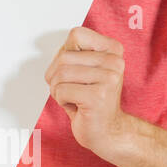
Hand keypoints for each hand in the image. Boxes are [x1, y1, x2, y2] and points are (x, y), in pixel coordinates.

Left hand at [44, 25, 127, 155]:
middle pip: (64, 57)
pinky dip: (61, 101)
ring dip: (59, 90)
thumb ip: (73, 53)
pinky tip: (77, 107)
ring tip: (75, 98)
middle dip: (57, 76)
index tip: (74, 70)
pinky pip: (61, 91)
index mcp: (113, 50)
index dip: (65, 53)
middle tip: (70, 90)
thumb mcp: (85, 70)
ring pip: (60, 74)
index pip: (76, 34)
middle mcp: (115, 62)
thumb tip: (50, 48)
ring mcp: (109, 79)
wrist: (108, 132)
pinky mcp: (98, 96)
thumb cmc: (92, 101)